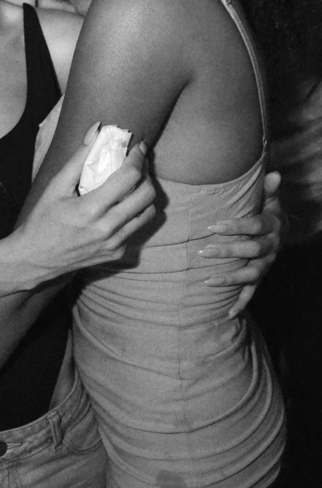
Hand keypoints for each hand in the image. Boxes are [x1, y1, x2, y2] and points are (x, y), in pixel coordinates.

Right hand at [17, 135, 155, 282]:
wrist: (36, 259)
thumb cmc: (43, 220)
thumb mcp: (56, 187)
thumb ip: (78, 158)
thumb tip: (97, 129)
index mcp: (91, 209)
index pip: (130, 177)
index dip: (138, 158)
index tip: (137, 148)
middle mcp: (107, 228)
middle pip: (147, 195)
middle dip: (146, 174)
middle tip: (137, 165)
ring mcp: (115, 243)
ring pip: (149, 212)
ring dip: (145, 195)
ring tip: (132, 185)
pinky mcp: (117, 253)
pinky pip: (137, 228)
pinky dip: (134, 214)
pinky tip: (120, 207)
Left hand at [201, 171, 282, 316]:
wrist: (284, 231)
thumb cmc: (269, 211)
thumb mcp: (270, 199)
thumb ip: (269, 189)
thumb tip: (274, 173)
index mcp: (273, 226)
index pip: (255, 226)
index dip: (236, 226)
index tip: (213, 225)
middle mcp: (272, 247)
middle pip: (251, 251)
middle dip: (228, 251)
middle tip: (203, 251)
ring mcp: (267, 265)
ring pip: (251, 274)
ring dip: (230, 278)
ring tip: (208, 281)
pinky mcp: (261, 277)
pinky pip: (252, 292)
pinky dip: (240, 303)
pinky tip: (227, 314)